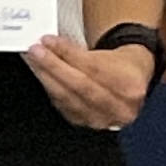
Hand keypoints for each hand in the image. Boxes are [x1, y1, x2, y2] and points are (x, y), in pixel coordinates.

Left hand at [26, 34, 154, 130]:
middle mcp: (121, 107)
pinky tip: (42, 75)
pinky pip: (62, 106)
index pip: (94, 68)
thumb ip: (77, 51)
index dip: (68, 53)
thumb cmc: (119, 66)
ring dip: (47, 77)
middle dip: (54, 66)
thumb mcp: (108, 53)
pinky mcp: (87, 124)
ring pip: (68, 98)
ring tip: (34, 61)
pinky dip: (49, 89)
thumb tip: (48, 43)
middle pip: (81, 86)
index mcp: (131, 85)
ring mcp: (104, 119)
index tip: (48, 41)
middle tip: (36, 51)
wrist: (132, 84)